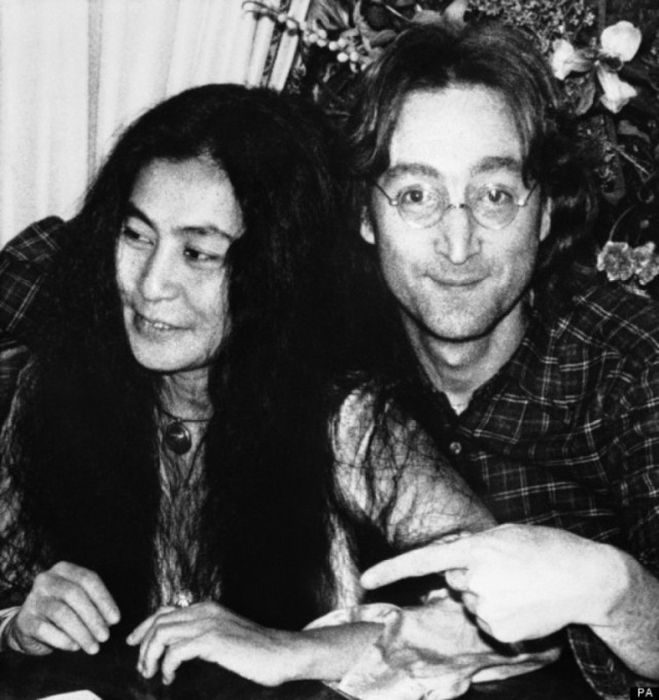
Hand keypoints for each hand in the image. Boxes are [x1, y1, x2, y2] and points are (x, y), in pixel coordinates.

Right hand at [6, 561, 119, 654]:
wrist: (28, 625)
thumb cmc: (62, 609)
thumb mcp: (78, 600)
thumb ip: (95, 604)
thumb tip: (111, 620)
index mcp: (64, 569)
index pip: (88, 579)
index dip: (104, 600)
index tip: (116, 619)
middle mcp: (46, 579)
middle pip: (75, 594)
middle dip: (93, 618)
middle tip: (105, 637)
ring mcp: (33, 598)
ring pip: (61, 613)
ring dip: (81, 632)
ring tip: (93, 647)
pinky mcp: (25, 619)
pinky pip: (46, 630)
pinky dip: (63, 640)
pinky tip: (75, 647)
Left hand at [127, 602, 299, 685]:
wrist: (281, 653)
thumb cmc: (254, 651)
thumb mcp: (224, 637)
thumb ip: (202, 635)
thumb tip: (178, 648)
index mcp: (207, 608)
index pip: (164, 610)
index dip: (143, 626)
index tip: (133, 644)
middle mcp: (205, 611)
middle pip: (158, 621)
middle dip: (143, 646)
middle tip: (144, 668)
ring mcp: (209, 624)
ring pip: (162, 633)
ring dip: (150, 656)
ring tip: (153, 674)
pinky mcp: (213, 640)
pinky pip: (175, 651)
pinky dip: (167, 666)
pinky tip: (171, 678)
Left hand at [361, 524, 617, 642]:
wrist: (586, 577)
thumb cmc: (546, 548)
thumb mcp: (504, 534)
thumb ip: (472, 546)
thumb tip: (450, 561)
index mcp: (475, 548)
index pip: (421, 560)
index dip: (390, 570)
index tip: (364, 580)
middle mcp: (475, 578)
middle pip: (454, 581)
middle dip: (471, 576)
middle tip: (506, 570)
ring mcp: (486, 607)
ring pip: (471, 603)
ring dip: (488, 596)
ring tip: (520, 586)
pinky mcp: (499, 631)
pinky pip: (487, 623)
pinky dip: (501, 616)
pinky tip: (524, 605)